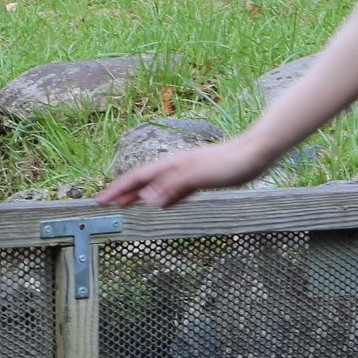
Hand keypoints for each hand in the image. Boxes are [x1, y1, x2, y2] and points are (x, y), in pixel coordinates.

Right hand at [95, 137, 275, 209]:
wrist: (256, 152)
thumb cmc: (232, 162)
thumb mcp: (202, 175)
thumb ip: (175, 185)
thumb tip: (149, 200)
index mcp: (173, 165)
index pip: (138, 178)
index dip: (118, 189)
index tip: (101, 200)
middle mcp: (176, 167)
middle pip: (143, 181)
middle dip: (123, 192)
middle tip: (105, 204)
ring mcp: (187, 173)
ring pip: (157, 186)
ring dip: (140, 195)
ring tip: (126, 205)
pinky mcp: (199, 179)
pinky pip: (174, 191)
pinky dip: (162, 198)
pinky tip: (162, 204)